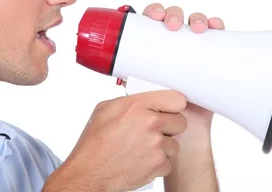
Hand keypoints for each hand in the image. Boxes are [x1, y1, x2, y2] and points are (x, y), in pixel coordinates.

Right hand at [44, 89, 188, 191]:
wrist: (90, 171)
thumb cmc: (95, 142)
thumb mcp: (106, 109)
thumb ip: (130, 102)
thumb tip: (143, 101)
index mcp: (137, 105)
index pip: (176, 99)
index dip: (173, 106)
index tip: (169, 110)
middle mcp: (150, 123)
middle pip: (180, 122)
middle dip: (170, 127)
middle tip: (155, 131)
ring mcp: (156, 145)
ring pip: (175, 144)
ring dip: (163, 147)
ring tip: (144, 149)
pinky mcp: (158, 164)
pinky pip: (169, 162)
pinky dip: (158, 164)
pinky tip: (143, 160)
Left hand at [140, 3, 225, 142]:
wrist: (182, 132)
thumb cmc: (158, 110)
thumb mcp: (142, 93)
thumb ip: (134, 86)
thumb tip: (125, 79)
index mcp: (153, 47)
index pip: (151, 20)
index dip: (153, 11)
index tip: (154, 17)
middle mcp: (173, 44)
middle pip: (173, 18)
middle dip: (173, 14)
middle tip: (172, 26)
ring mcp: (193, 49)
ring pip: (194, 23)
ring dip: (196, 18)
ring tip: (196, 29)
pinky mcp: (212, 57)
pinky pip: (216, 36)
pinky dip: (217, 25)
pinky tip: (216, 26)